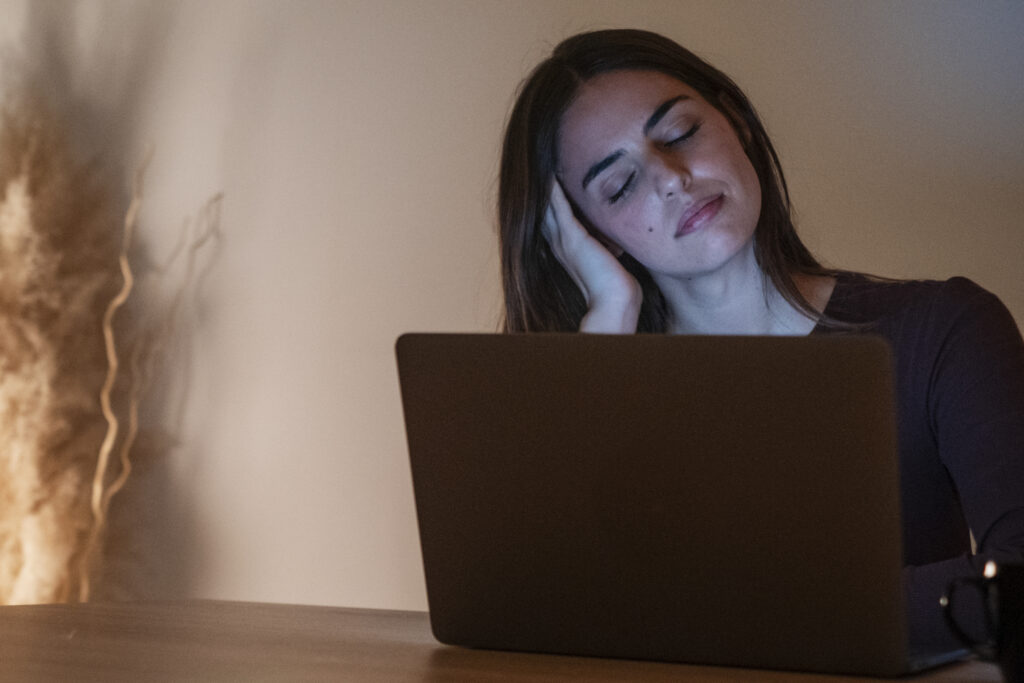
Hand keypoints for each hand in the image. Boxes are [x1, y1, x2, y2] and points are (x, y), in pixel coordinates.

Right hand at [541, 180, 641, 331]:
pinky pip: (558, 207)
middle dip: (543, 192)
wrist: (615, 302)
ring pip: (548, 207)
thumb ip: (610, 248)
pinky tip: (550, 173)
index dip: (550, 205)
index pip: (555, 222)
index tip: (550, 186)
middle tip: (538, 169)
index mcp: (569, 252)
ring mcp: (564, 241)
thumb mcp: (612, 260)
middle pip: (545, 212)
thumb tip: (619, 244)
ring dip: (545, 187)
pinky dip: (553, 190)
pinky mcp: (572, 237)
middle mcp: (561, 245)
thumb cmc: (618, 288)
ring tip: (542, 164)